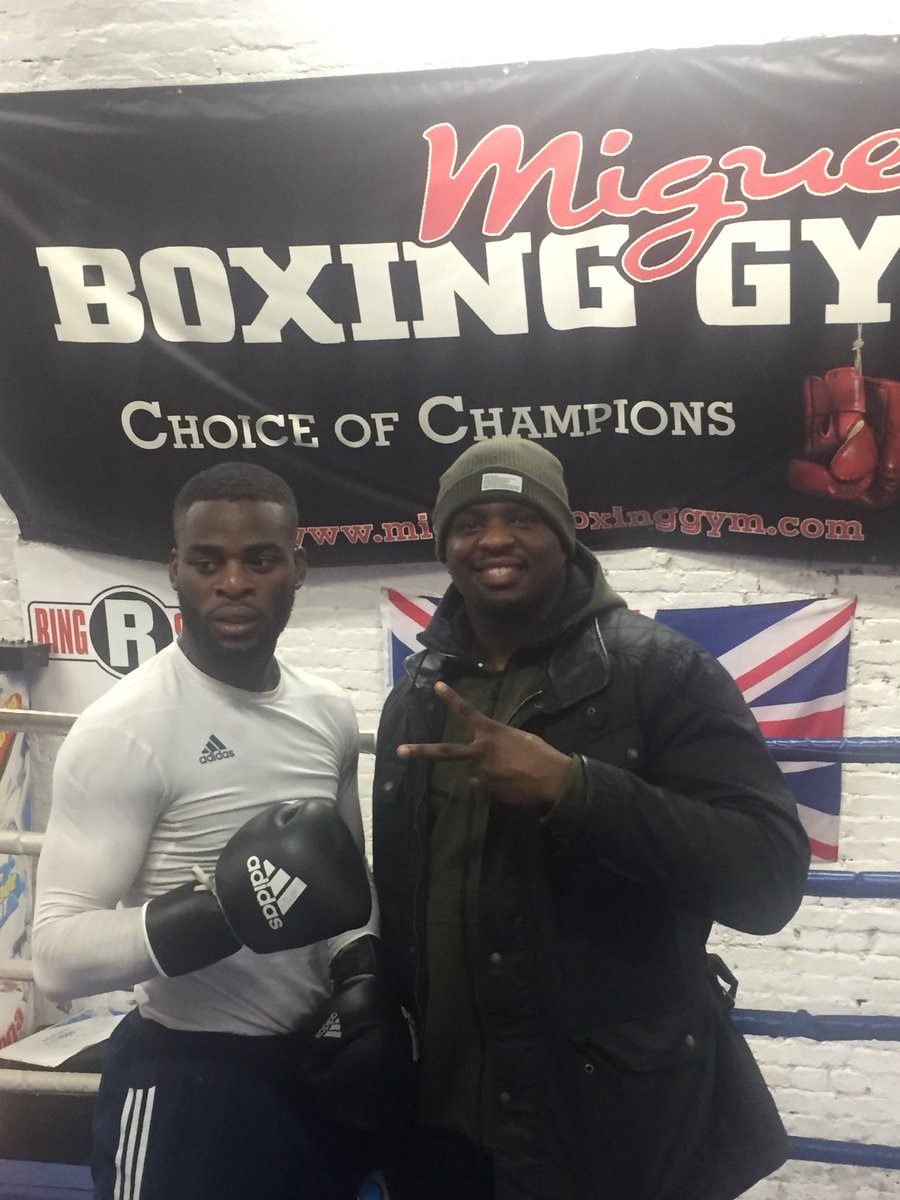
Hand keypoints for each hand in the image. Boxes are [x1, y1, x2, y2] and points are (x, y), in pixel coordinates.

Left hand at [397, 681, 572, 806]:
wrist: (552, 780)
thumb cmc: (541, 754)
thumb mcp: (520, 738)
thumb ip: (498, 743)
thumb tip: (488, 755)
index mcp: (491, 732)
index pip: (467, 712)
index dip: (452, 698)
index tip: (437, 685)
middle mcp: (480, 752)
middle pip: (444, 752)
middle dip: (420, 751)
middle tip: (400, 751)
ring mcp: (480, 774)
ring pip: (474, 772)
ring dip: (486, 773)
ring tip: (510, 773)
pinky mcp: (485, 791)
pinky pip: (483, 787)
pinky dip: (493, 785)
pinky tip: (511, 784)